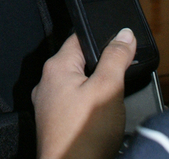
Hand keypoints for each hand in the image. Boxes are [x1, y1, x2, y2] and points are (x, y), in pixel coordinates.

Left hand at [32, 29, 136, 158]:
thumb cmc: (83, 134)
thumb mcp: (107, 88)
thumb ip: (115, 58)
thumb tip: (123, 34)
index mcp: (55, 67)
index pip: (79, 38)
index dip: (101, 39)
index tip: (117, 46)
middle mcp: (46, 83)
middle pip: (78, 62)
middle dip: (99, 67)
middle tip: (116, 78)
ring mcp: (47, 104)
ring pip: (75, 85)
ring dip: (92, 89)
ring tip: (107, 101)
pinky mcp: (53, 122)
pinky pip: (72, 104)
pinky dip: (85, 106)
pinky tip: (96, 117)